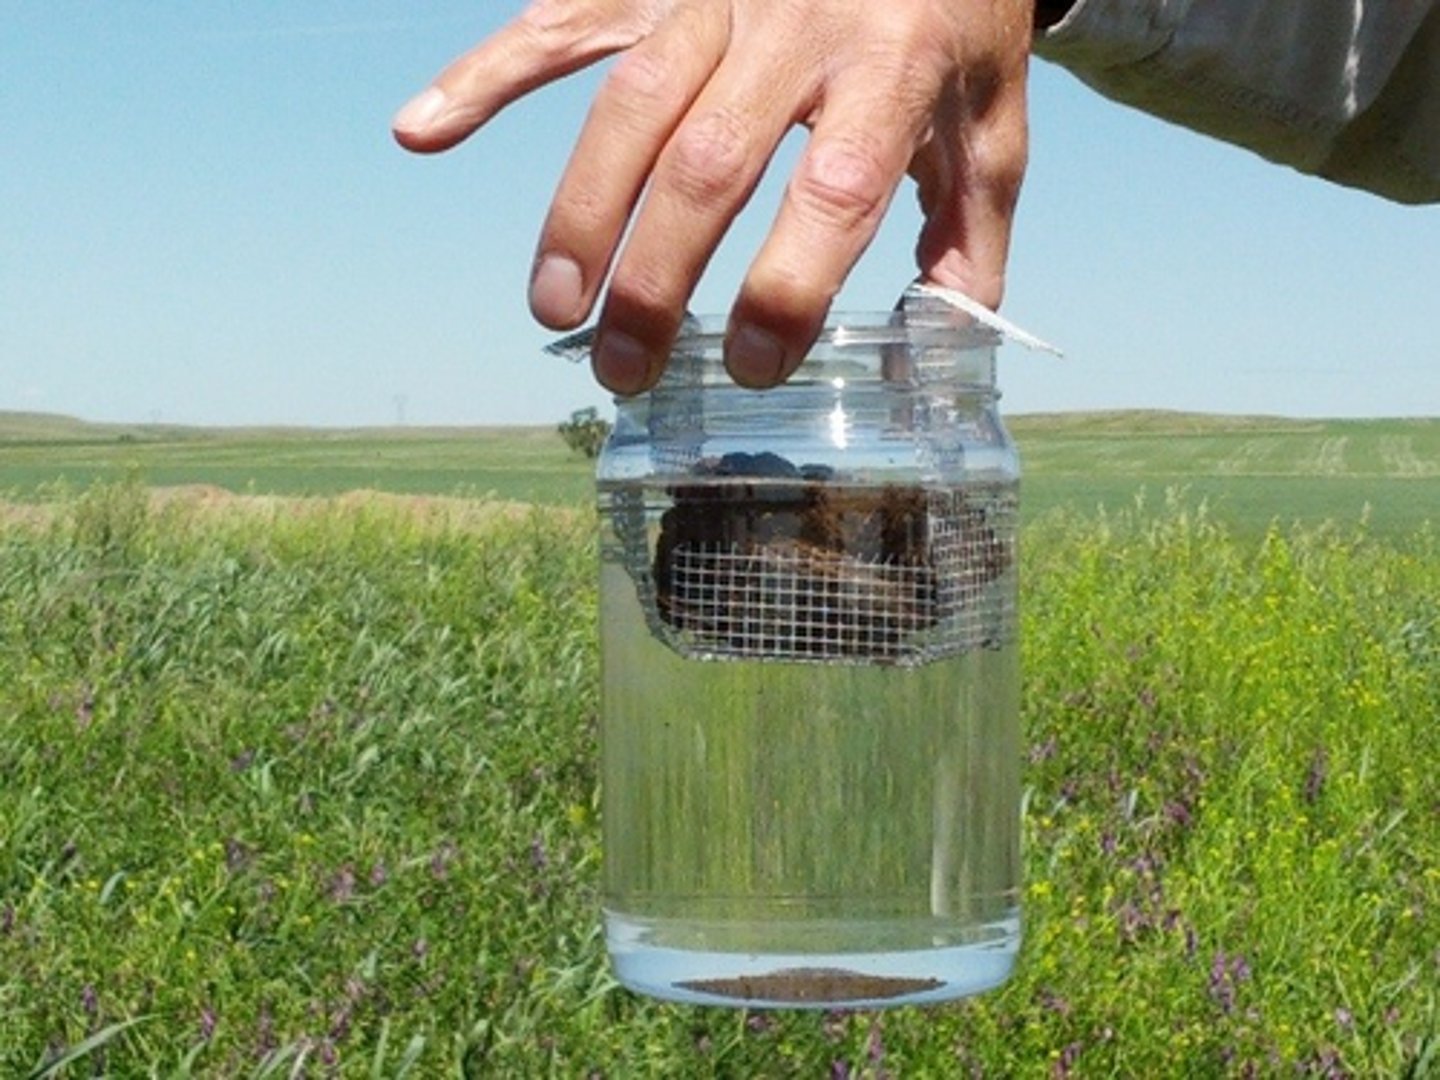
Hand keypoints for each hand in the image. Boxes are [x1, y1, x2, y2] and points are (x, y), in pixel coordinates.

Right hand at [394, 0, 1033, 392]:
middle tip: (627, 369)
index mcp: (895, 67)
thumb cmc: (956, 20)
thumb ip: (970, 228)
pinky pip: (566, 21)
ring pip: (631, 105)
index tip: (756, 363)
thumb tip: (946, 333)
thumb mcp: (993, 120)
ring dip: (583, 213)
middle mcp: (798, 27)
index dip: (788, 284)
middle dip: (658, 277)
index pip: (834, 188)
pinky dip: (489, 74)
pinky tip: (425, 129)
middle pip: (709, 161)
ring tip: (554, 309)